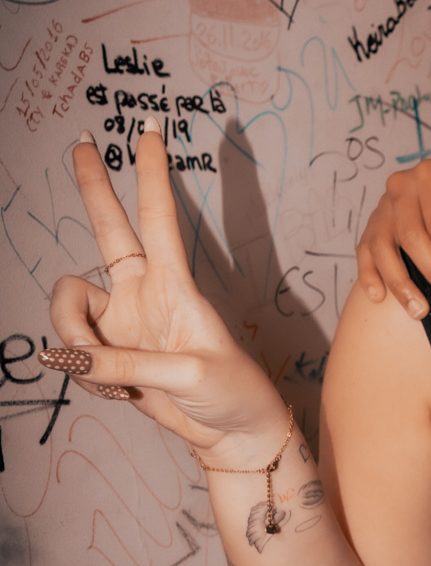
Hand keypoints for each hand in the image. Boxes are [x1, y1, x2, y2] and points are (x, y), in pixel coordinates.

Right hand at [46, 128, 287, 464]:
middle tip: (81, 140)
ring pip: (67, 304)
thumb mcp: (189, 375)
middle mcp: (143, 293)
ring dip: (74, 338)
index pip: (157, 218)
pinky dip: (86, 377)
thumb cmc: (230, 395)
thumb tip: (64, 357)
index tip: (151, 130)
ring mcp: (121, 321)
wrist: (232, 435)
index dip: (150, 174)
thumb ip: (126, 365)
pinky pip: (72, 354)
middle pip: (109, 228)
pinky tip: (120, 395)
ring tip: (111, 376)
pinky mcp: (106, 354)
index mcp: (175, 285)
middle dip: (93, 185)